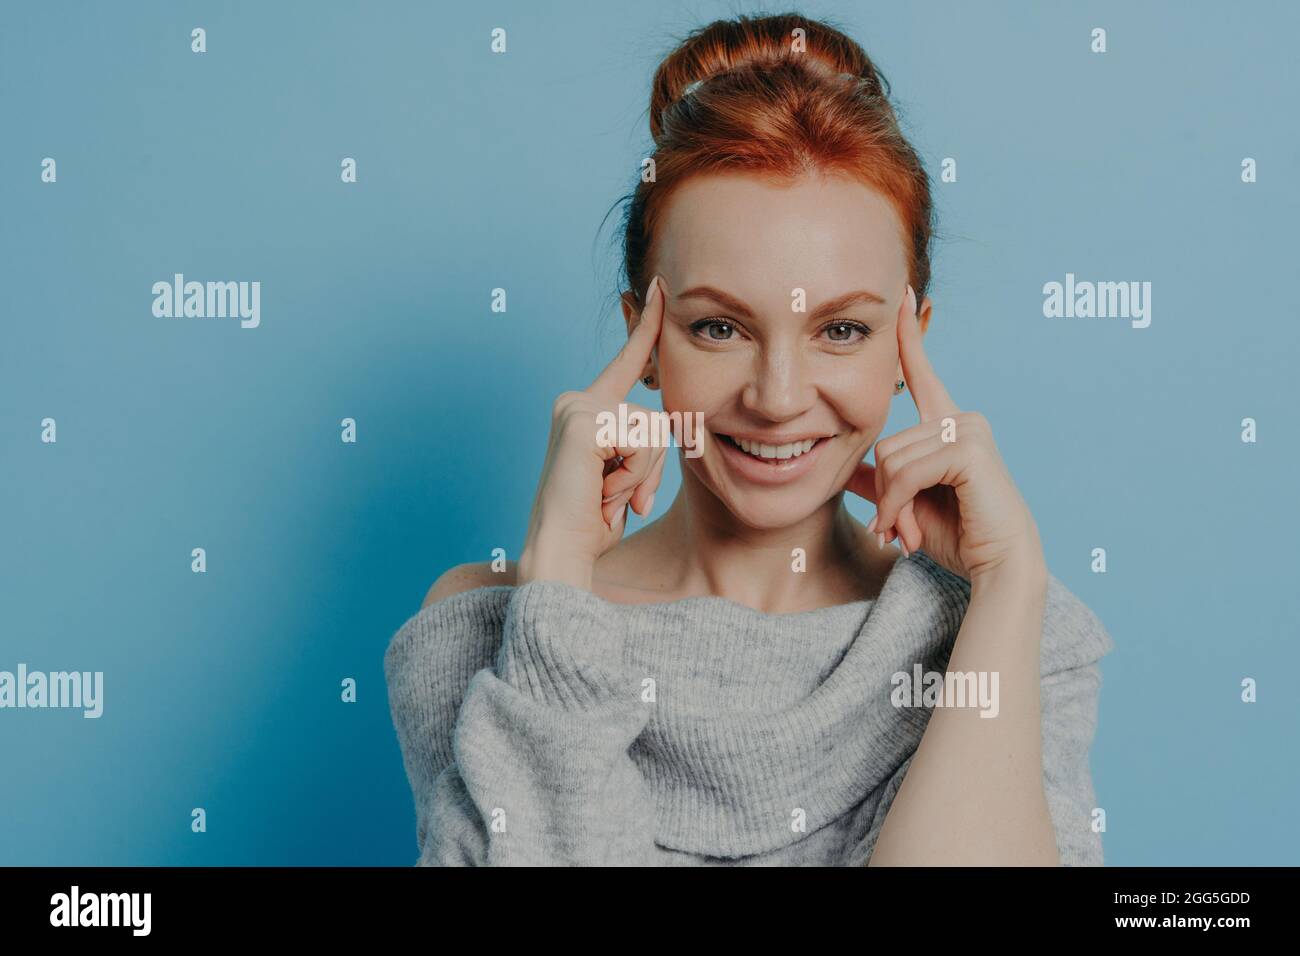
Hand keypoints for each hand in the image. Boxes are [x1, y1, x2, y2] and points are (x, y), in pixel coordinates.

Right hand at [516, 275, 669, 589]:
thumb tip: (675, 425)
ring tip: (607, 496)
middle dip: (651, 466)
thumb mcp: (627, 477)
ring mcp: (577, 408)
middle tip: (617, 496)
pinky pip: (642, 443)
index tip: (661, 287)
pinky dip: (632, 477)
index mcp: (586, 409)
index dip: (647, 325)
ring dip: (642, 476)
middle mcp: (576, 401)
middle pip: (656, 416)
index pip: (628, 361)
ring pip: (653, 432)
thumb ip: (642, 447)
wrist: (560, 552)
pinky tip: (601, 492)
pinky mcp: (583, 422)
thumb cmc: (591, 524)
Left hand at [846, 284, 1043, 582]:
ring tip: (905, 532)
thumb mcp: (906, 505)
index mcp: (947, 426)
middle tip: (897, 528)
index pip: (920, 373)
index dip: (908, 336)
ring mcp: (968, 430)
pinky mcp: (969, 449)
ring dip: (890, 506)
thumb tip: (847, 469)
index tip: (902, 293)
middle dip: (885, 494)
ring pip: (892, 459)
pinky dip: (899, 505)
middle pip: (885, 442)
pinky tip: (908, 529)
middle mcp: (961, 419)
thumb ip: (880, 481)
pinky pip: (907, 471)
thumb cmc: (958, 537)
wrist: (996, 567)